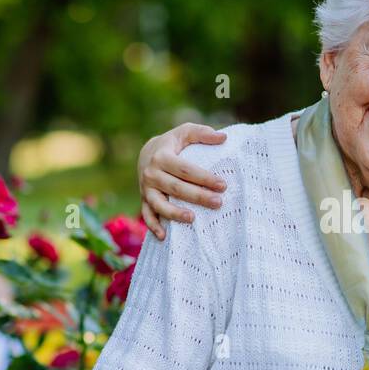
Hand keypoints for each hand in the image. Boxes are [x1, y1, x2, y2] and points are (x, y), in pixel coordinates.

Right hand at [137, 123, 227, 239]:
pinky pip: (147, 215)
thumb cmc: (173, 144)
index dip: (204, 178)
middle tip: (218, 203)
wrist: (146, 153)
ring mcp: (146, 188)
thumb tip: (224, 137)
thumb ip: (203, 133)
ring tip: (193, 219)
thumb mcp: (185, 132)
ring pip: (159, 204)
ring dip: (175, 213)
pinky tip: (164, 237)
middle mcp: (151, 173)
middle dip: (198, 196)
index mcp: (162, 156)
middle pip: (176, 188)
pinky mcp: (144, 200)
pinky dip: (153, 226)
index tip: (223, 185)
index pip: (186, 169)